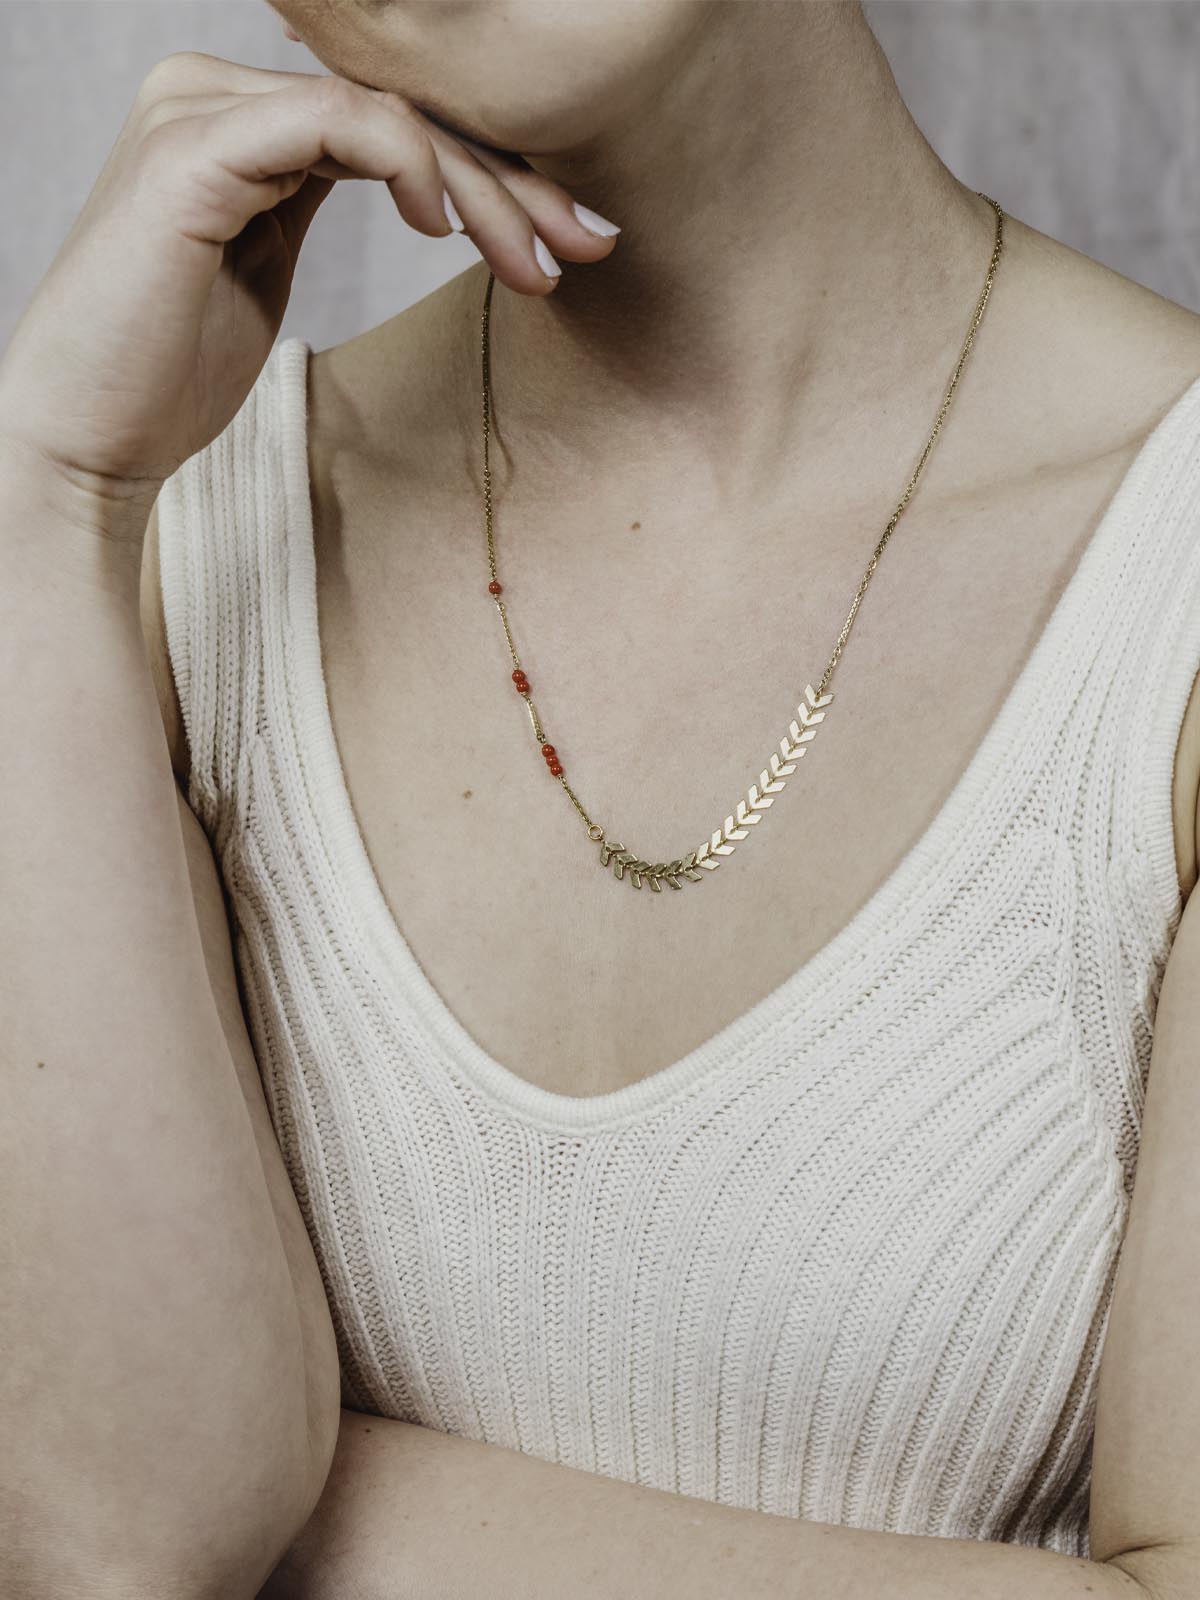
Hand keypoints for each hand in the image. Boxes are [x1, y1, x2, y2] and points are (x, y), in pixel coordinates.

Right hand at [0, 50, 617, 539]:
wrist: (86, 440)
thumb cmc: (171, 373)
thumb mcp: (263, 271)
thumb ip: (317, 207)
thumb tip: (424, 192)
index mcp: (238, 120)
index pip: (394, 123)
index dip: (494, 177)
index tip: (571, 240)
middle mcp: (216, 93)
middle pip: (402, 112)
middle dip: (512, 181)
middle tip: (591, 243)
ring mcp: (198, 110)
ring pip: (384, 115)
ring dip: (480, 188)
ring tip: (536, 263)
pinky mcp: (192, 151)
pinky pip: (330, 123)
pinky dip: (403, 162)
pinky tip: (439, 224)